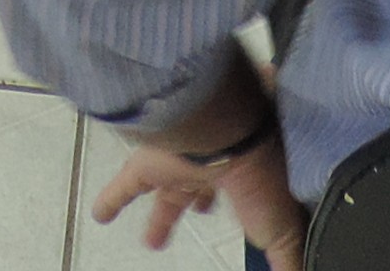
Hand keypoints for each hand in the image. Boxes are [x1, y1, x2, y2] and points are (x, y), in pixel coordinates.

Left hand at [93, 141, 306, 269]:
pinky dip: (111, 201)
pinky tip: (101, 215)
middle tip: (198, 216)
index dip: (243, 214)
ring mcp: (179, 162)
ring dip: (159, 218)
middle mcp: (211, 166)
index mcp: (246, 180)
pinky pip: (124, 185)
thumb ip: (288, 259)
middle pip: (202, 193)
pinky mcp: (148, 164)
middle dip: (199, 207)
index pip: (244, 200)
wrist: (227, 131)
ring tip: (152, 241)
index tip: (246, 225)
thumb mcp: (284, 231)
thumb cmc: (262, 174)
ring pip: (167, 191)